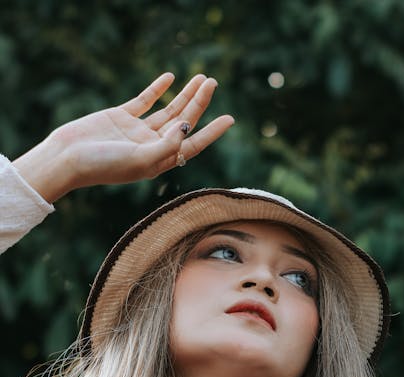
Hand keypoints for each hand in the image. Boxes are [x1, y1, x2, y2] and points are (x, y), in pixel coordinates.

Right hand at [13, 73, 233, 201]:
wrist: (67, 158)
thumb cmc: (103, 166)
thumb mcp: (140, 161)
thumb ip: (167, 146)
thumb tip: (187, 128)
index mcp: (159, 161)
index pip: (192, 145)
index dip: (212, 132)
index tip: (230, 118)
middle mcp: (151, 147)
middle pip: (183, 122)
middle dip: (199, 103)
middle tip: (212, 82)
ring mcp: (136, 131)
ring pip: (168, 110)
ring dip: (185, 95)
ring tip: (201, 78)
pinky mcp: (121, 117)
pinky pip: (145, 101)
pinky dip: (158, 89)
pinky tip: (170, 77)